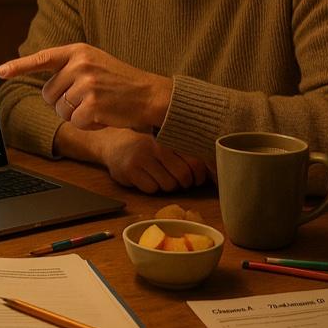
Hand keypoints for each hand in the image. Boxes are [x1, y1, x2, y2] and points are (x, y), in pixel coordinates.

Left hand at [0, 43, 172, 132]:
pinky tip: (105, 115)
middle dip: (64, 102)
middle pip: (49, 94)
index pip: (42, 58)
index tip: (0, 71)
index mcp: (78, 51)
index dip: (19, 66)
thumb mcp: (96, 64)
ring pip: (60, 110)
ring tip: (99, 105)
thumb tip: (44, 87)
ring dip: (76, 115)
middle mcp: (80, 64)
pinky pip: (75, 122)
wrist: (151, 95)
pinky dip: (88, 124)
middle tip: (89, 98)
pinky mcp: (92, 104)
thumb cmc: (121, 82)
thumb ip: (71, 68)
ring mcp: (86, 83)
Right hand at [57, 124, 203, 193]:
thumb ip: (185, 152)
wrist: (113, 143)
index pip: (196, 162)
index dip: (199, 176)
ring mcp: (143, 157)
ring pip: (169, 185)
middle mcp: (158, 146)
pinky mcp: (130, 170)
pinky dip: (152, 188)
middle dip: (184, 184)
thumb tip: (215, 171)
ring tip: (159, 177)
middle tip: (178, 181)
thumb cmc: (147, 146)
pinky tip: (146, 178)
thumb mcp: (166, 143)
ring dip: (167, 186)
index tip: (196, 179)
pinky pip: (152, 189)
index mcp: (170, 138)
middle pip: (184, 176)